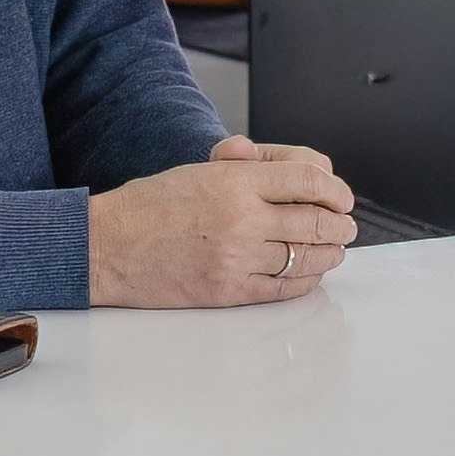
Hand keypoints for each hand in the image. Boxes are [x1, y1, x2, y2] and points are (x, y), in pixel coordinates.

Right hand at [91, 138, 357, 306]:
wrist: (107, 248)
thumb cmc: (149, 206)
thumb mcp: (198, 169)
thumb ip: (247, 164)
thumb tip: (293, 165)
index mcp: (235, 180)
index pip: (308, 179)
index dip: (335, 189)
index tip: (342, 197)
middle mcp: (241, 218)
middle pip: (315, 220)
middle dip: (340, 224)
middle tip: (347, 226)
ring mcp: (237, 258)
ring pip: (305, 257)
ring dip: (329, 253)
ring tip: (334, 249)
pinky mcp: (228, 291)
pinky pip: (283, 288)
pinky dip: (305, 280)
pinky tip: (310, 273)